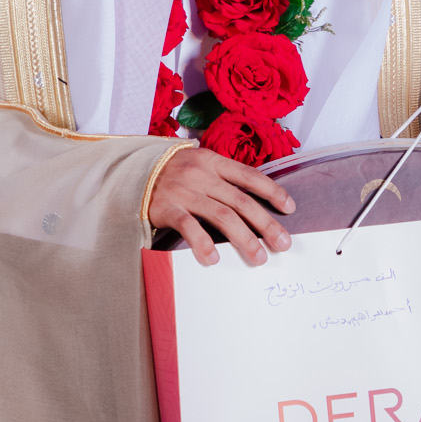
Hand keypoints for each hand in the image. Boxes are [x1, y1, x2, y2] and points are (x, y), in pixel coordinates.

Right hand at [147, 146, 295, 266]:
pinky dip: (202, 243)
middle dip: (265, 223)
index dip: (272, 191)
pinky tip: (214, 259)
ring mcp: (184, 191)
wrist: (130, 172)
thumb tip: (255, 200)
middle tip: (282, 243)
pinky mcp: (166, 208)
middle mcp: (201, 175)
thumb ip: (222, 178)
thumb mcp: (199, 165)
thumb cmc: (172, 173)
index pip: (249, 176)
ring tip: (258, 256)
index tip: (290, 208)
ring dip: (243, 238)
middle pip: (241, 201)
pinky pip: (188, 226)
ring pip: (221, 216)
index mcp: (212, 162)